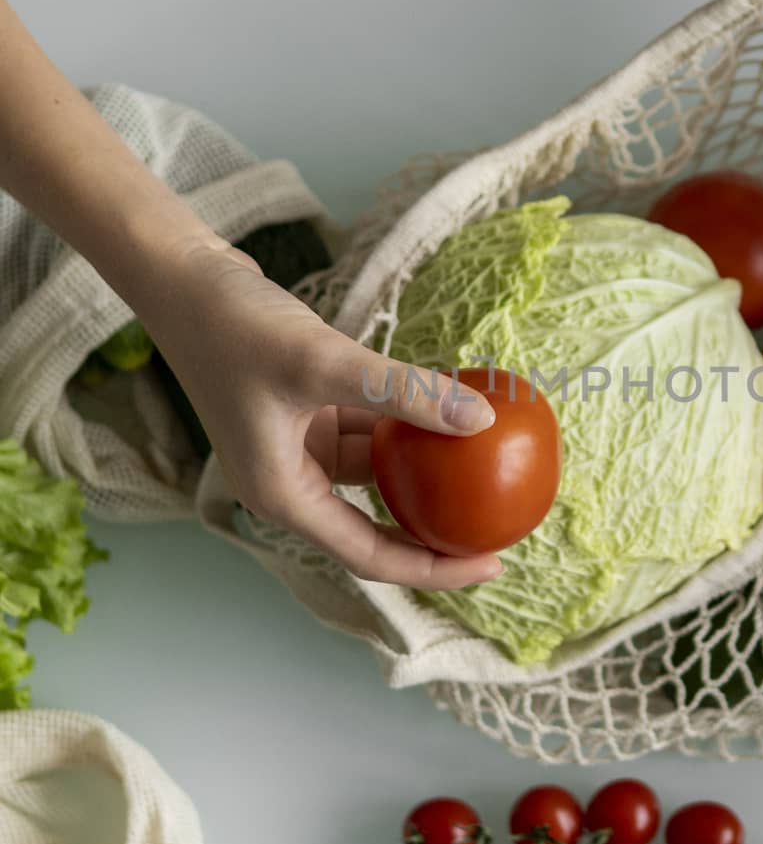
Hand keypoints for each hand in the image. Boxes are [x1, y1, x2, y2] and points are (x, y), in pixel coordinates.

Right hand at [142, 238, 502, 588]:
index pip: (370, 554)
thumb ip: (403, 393)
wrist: (183, 277)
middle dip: (435, 527)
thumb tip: (480, 422)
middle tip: (498, 526)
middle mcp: (290, 480)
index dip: (433, 567)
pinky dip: (405, 420)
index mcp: (282, 496)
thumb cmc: (234, 326)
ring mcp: (298, 444)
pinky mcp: (307, 409)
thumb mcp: (323, 362)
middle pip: (376, 523)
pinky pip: (370, 427)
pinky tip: (450, 406)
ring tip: (486, 463)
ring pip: (377, 469)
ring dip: (425, 465)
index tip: (491, 564)